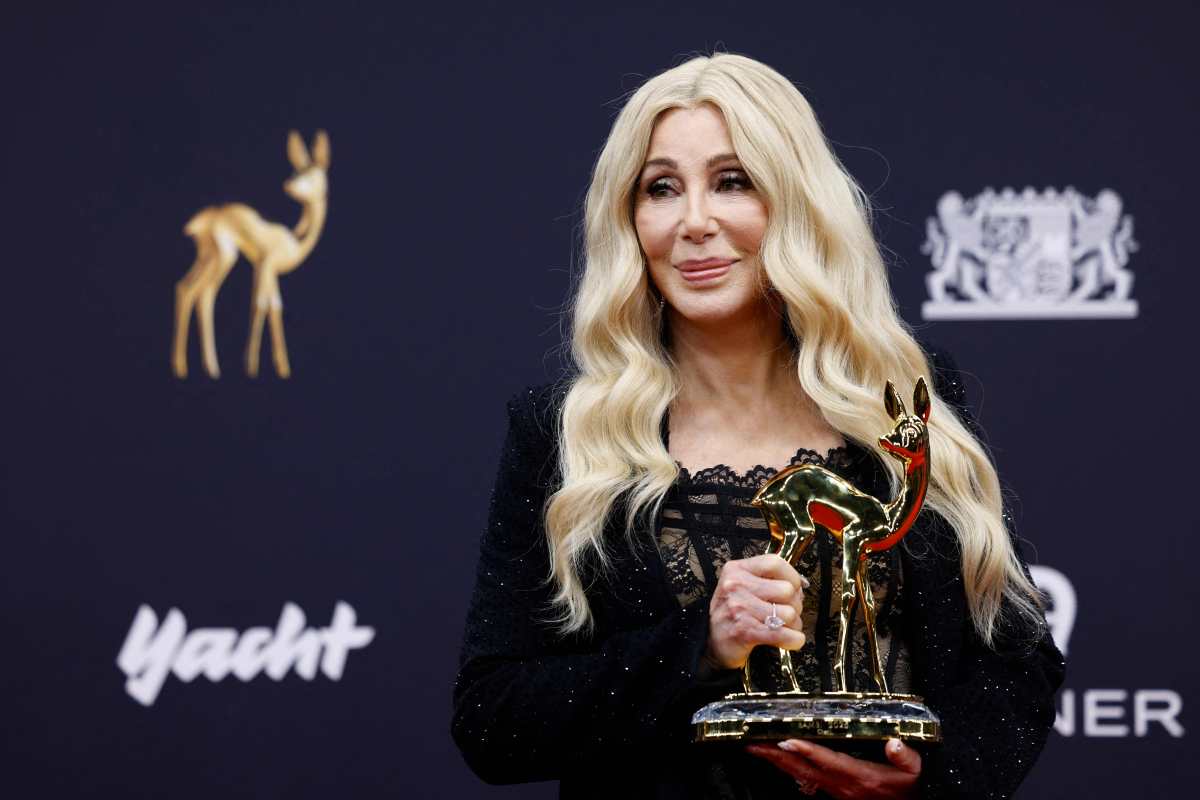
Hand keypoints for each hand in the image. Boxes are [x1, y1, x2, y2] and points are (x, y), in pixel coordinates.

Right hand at [706, 554, 808, 669]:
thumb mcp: (742, 586)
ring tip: (783, 627)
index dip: (792, 576)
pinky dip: (793, 639)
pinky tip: (792, 640)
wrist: (712, 641)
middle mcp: (736, 586)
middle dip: (794, 604)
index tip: (794, 587)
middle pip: (786, 590)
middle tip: (786, 612)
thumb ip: (768, 579)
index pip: (774, 563)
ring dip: (793, 625)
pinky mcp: (745, 631)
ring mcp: (740, 608)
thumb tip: (801, 584)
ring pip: (788, 613)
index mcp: (736, 570)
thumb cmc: (732, 612)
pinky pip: (782, 634)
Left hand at [746, 738, 920, 798]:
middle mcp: (842, 785)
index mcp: (860, 776)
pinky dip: (789, 768)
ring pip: (800, 775)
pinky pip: (805, 779)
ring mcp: (835, 791)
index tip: (786, 739)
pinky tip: (778, 761)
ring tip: (756, 748)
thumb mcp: (915, 771)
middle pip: (803, 769)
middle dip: (776, 755)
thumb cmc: (908, 790)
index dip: (806, 749)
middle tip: (753, 743)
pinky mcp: (834, 792)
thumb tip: (894, 743)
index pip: (827, 760)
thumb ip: (905, 756)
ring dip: (778, 761)